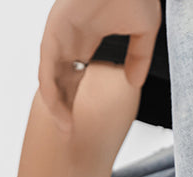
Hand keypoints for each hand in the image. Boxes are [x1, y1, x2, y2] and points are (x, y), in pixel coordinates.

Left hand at [38, 0, 160, 132]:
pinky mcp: (56, 26)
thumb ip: (139, 57)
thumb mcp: (144, 30)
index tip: (77, 125)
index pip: (73, 76)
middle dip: (61, 108)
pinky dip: (50, 86)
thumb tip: (134, 83)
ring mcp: (60, 31)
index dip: (73, 101)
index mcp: (85, 38)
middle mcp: (69, 37)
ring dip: (55, 104)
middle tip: (68, 134)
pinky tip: (58, 107)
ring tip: (64, 128)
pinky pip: (47, 62)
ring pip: (49, 75)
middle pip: (59, 79)